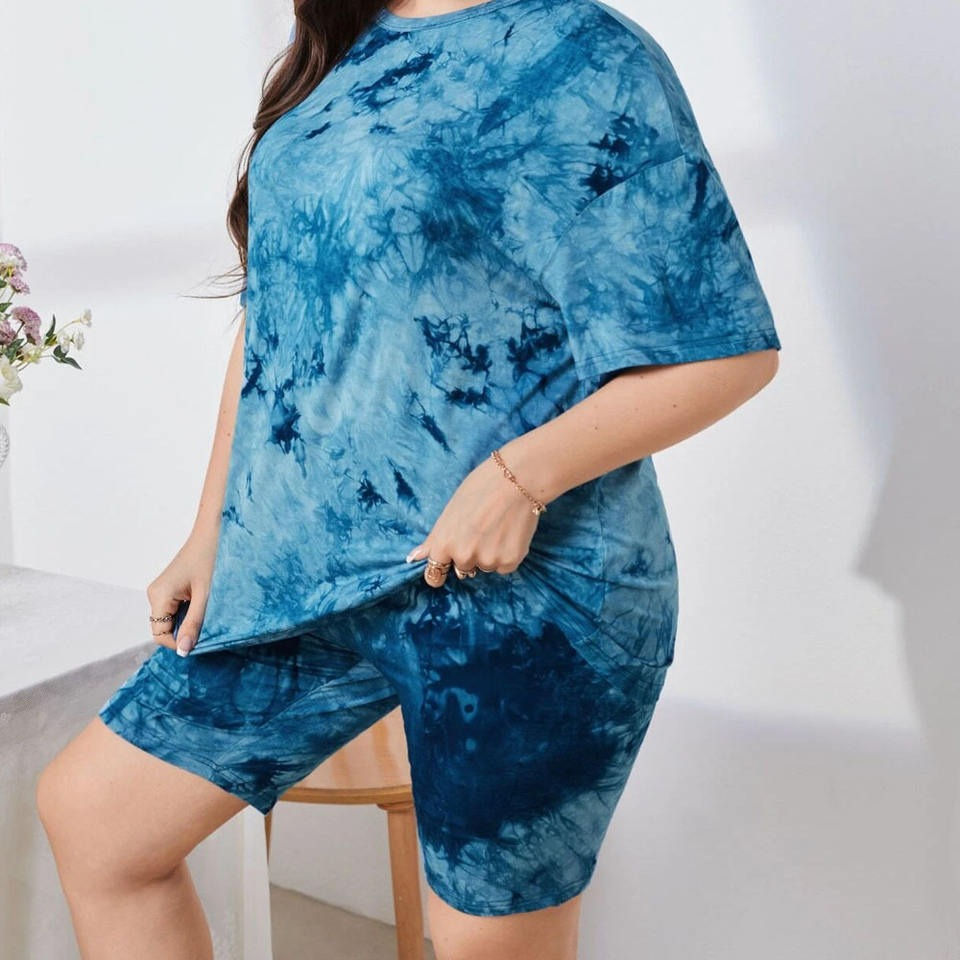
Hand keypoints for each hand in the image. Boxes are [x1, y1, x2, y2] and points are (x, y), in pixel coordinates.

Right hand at [145, 530, 217, 655]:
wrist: (215, 531)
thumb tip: (184, 651)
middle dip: (186, 631)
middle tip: (210, 625)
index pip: (160, 634)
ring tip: (210, 611)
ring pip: (172, 619)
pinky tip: (206, 604)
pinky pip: (177, 609)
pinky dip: (191, 612)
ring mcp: (162, 590)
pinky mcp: (171, 587)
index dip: (179, 642)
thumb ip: (194, 623)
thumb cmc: (211, 557)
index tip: (202, 641)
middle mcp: (155, 594)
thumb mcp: (206, 595)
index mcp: (158, 595)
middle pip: (165, 628)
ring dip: (190, 621)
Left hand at [406, 454, 542, 586]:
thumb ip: (434, 538)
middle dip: (469, 554)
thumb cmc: (481, 487)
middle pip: (462, 569)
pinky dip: (506, 555)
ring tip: (497, 527)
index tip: (447, 565)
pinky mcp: (510, 561)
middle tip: (481, 529)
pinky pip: (503, 567)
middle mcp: (463, 557)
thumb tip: (414, 557)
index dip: (440, 569)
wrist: (518, 479)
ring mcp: (488, 560)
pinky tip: (510, 533)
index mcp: (444, 543)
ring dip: (489, 554)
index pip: (434, 575)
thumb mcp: (450, 510)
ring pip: (485, 566)